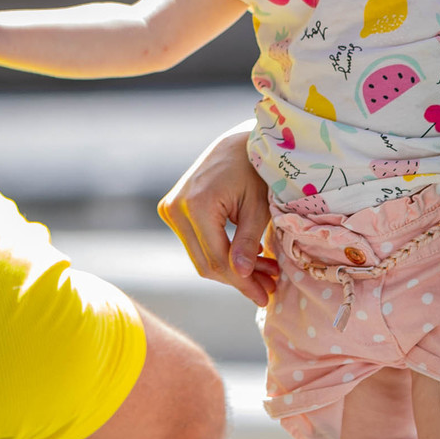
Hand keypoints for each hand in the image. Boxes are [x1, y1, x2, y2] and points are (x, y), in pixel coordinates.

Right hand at [159, 123, 277, 306]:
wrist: (236, 142)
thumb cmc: (254, 169)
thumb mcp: (258, 206)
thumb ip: (249, 241)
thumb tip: (242, 276)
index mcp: (196, 204)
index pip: (218, 259)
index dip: (243, 282)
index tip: (266, 296)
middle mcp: (176, 208)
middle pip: (205, 263)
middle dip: (238, 279)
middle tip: (268, 288)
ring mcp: (170, 209)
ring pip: (200, 257)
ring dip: (232, 270)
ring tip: (265, 275)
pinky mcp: (173, 210)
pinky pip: (197, 244)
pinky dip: (222, 255)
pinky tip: (249, 260)